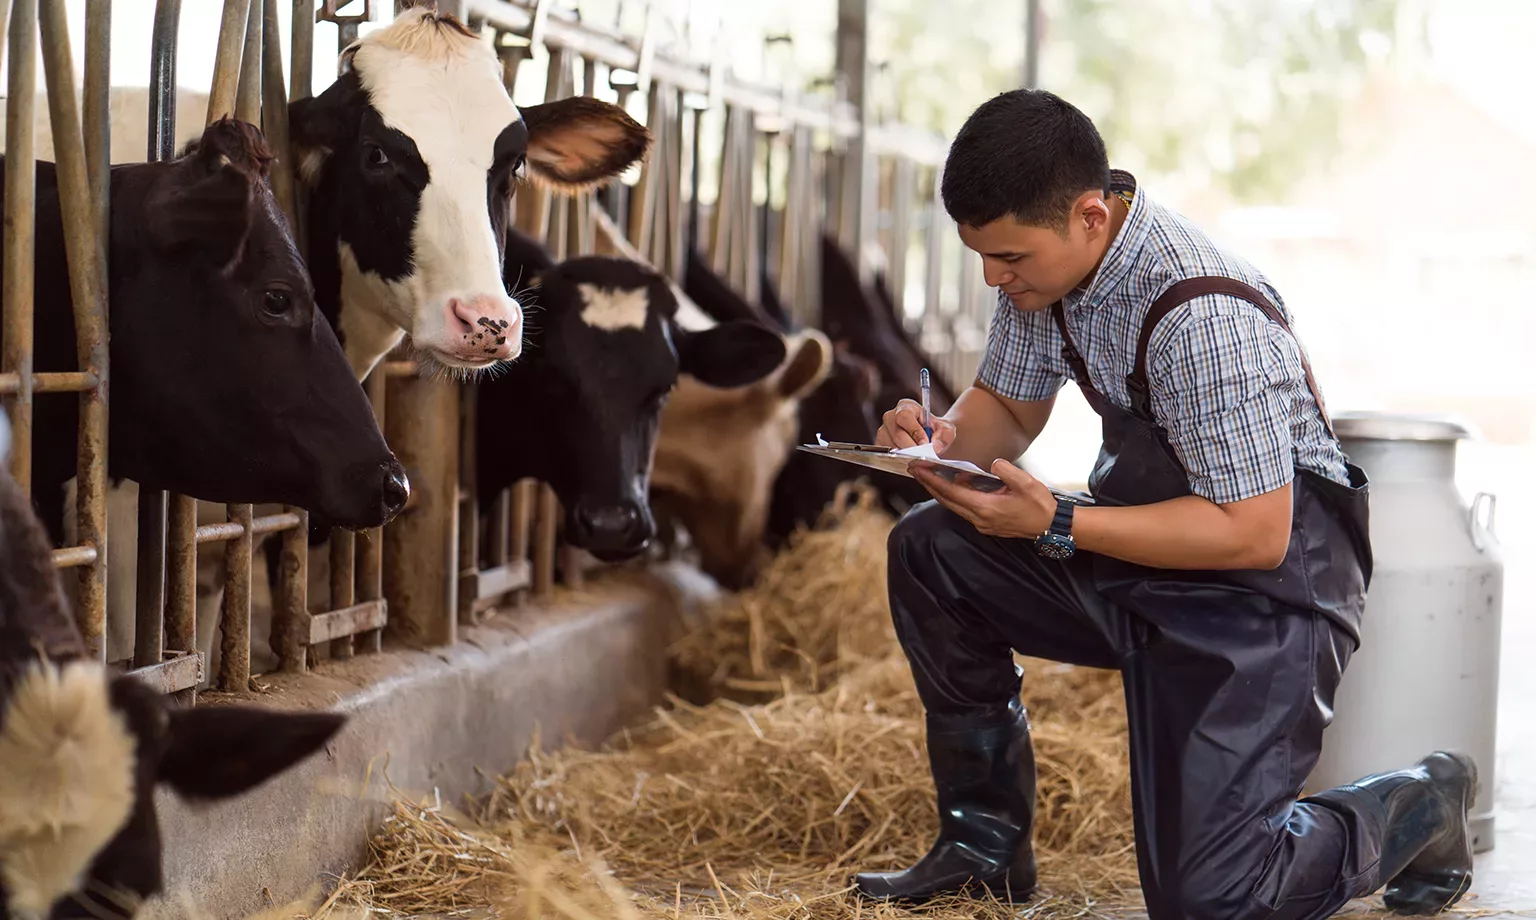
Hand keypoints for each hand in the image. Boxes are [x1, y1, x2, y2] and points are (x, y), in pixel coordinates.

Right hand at [877, 398, 956, 452]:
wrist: (930, 439)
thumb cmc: (936, 431)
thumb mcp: (947, 429)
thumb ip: (945, 435)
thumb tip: (935, 446)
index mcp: (906, 406)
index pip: (905, 417)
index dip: (914, 431)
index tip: (925, 444)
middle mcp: (890, 417)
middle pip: (897, 434)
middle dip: (911, 448)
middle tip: (923, 457)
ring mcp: (883, 431)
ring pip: (891, 447)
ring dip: (906, 456)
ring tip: (919, 458)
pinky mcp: (880, 445)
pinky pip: (887, 455)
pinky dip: (899, 460)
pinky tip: (910, 461)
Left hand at [909, 457, 1058, 539]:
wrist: (1052, 527)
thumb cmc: (1040, 505)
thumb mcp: (1026, 482)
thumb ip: (1005, 470)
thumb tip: (992, 464)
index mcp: (985, 507)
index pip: (950, 492)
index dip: (932, 480)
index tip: (918, 468)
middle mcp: (979, 518)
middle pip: (946, 500)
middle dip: (929, 484)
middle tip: (916, 469)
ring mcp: (982, 523)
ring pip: (954, 504)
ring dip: (943, 489)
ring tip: (934, 472)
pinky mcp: (987, 523)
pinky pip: (965, 507)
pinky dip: (958, 494)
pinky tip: (961, 482)